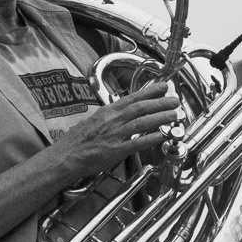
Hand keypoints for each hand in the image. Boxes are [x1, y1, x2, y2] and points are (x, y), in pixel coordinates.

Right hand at [49, 83, 182, 189]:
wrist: (66, 155)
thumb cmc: (77, 141)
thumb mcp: (94, 121)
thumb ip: (111, 117)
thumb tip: (124, 113)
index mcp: (107, 112)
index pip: (132, 98)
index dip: (150, 91)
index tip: (163, 86)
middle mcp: (112, 120)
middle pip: (140, 108)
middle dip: (160, 103)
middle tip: (175, 100)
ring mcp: (114, 135)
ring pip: (141, 122)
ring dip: (159, 117)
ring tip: (174, 115)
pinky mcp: (115, 151)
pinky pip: (136, 143)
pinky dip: (149, 139)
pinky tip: (161, 136)